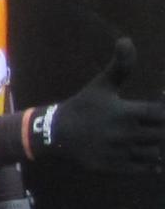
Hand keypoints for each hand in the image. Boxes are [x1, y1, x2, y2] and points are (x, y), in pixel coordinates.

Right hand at [28, 38, 164, 171]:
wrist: (54, 134)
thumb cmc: (83, 107)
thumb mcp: (101, 85)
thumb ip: (120, 65)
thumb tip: (126, 39)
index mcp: (124, 111)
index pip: (161, 113)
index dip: (164, 111)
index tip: (157, 110)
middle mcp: (123, 133)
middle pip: (162, 134)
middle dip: (161, 130)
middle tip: (154, 126)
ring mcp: (118, 152)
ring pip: (155, 153)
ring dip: (157, 147)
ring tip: (150, 140)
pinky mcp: (113, 167)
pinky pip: (144, 169)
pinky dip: (152, 165)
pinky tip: (149, 157)